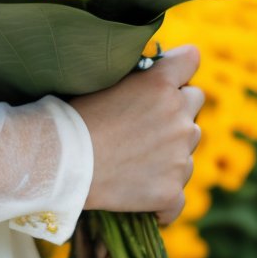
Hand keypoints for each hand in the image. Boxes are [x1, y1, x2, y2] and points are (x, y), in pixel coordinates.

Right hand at [65, 43, 204, 257]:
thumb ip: (137, 78)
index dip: (179, 66)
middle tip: (147, 122)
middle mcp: (178, 117)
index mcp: (159, 84)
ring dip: (172, 151)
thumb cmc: (74, 118)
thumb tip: (149, 76)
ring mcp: (179, 157)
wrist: (62, 162)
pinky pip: (177, 197)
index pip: (189, 59)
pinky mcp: (172, 191)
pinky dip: (162, 197)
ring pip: (189, 148)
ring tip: (136, 159)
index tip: (168, 75)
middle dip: (178, 107)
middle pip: (195, 102)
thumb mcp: (105, 82)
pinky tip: (139, 194)